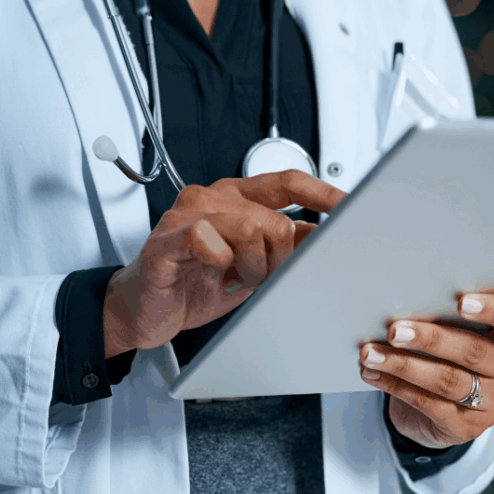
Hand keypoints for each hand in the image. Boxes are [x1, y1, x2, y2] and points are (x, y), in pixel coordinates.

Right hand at [103, 171, 345, 357]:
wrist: (142, 312)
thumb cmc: (193, 285)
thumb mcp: (251, 267)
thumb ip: (284, 247)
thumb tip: (328, 238)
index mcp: (235, 198)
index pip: (288, 182)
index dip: (323, 193)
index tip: (351, 207)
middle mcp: (212, 197)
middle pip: (274, 218)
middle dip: (280, 259)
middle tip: (263, 279)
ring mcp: (187, 214)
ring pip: (249, 228)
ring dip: (252, 267)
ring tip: (236, 281)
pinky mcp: (166, 239)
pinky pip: (208, 240)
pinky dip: (219, 264)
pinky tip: (212, 275)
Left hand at [359, 290, 493, 448]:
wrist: (442, 408)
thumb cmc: (448, 353)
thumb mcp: (456, 332)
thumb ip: (444, 317)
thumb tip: (402, 301)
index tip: (461, 301)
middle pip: (473, 351)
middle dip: (429, 339)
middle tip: (394, 330)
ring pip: (447, 380)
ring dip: (403, 365)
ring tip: (370, 354)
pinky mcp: (468, 428)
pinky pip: (428, 404)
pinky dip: (395, 386)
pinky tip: (372, 374)